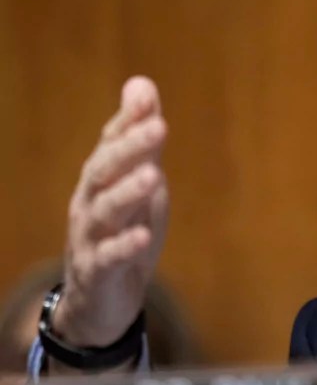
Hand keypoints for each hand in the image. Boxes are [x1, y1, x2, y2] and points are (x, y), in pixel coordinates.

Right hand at [56, 77, 168, 348]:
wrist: (99, 300)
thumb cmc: (123, 231)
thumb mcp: (139, 182)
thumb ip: (142, 140)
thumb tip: (142, 83)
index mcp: (102, 178)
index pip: (112, 143)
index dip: (129, 120)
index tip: (146, 95)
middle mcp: (90, 202)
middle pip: (105, 170)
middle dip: (130, 147)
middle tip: (158, 126)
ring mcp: (90, 238)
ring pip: (104, 212)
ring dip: (128, 192)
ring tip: (153, 176)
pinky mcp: (98, 272)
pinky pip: (109, 258)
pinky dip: (124, 246)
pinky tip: (143, 236)